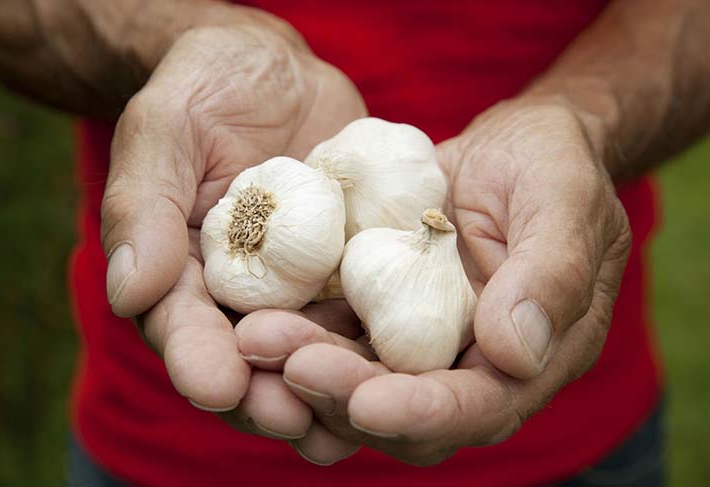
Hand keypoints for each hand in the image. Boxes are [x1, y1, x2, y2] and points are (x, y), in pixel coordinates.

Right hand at [100, 20, 364, 415]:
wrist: (276, 73)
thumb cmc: (207, 88)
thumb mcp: (166, 129)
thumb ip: (145, 206)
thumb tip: (129, 293)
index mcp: (182, 271)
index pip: (182, 324)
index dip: (197, 358)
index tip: (216, 385)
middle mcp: (242, 293)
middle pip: (250, 359)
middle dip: (266, 395)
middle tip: (291, 420)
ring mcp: (301, 287)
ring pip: (312, 352)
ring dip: (328, 391)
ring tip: (350, 419)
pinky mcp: (351, 270)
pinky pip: (365, 311)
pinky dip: (381, 344)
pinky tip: (404, 372)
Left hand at [238, 98, 631, 464]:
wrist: (513, 145)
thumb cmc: (551, 162)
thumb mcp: (561, 198)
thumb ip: (552, 272)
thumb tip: (516, 353)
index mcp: (538, 352)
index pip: (481, 405)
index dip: (425, 412)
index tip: (365, 404)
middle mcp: (476, 360)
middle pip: (408, 409)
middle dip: (348, 396)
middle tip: (291, 365)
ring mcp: (426, 338)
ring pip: (363, 378)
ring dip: (310, 368)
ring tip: (260, 337)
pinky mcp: (386, 309)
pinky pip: (341, 332)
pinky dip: (302, 330)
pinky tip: (260, 313)